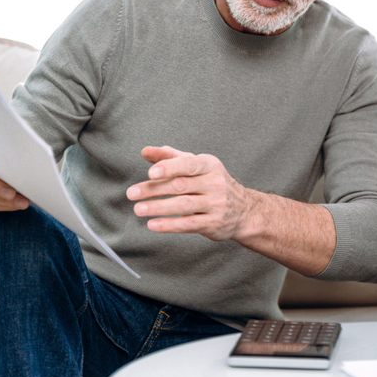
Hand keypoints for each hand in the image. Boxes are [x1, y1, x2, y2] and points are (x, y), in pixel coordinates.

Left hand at [126, 146, 251, 240]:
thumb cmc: (213, 183)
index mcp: (209, 165)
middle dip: (154, 189)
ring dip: (158, 208)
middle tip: (132, 194)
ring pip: (183, 205)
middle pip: (180, 185)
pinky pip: (189, 224)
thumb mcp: (197, 166)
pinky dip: (169, 225)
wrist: (244, 210)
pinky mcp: (213, 223)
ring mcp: (216, 204)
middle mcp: (215, 183)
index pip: (188, 164)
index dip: (169, 167)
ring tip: (139, 209)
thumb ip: (170, 157)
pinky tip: (153, 224)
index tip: (151, 172)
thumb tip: (146, 151)